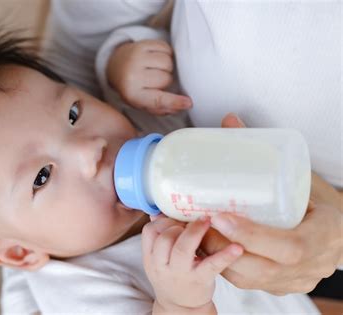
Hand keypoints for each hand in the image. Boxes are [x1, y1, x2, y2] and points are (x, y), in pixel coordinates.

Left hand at [107, 40, 191, 114]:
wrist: (118, 66)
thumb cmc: (135, 87)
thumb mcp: (143, 102)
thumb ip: (162, 108)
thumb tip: (184, 105)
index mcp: (132, 94)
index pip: (157, 100)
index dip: (174, 101)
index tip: (189, 103)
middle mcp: (132, 76)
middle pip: (167, 79)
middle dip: (167, 81)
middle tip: (158, 81)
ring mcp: (136, 58)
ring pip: (168, 62)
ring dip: (168, 67)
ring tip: (158, 69)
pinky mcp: (141, 44)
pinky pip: (166, 48)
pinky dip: (166, 53)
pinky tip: (157, 59)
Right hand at [142, 216, 242, 309]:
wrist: (182, 307)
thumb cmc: (172, 276)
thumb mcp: (159, 259)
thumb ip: (159, 237)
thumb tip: (160, 213)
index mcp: (151, 257)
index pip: (150, 232)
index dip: (163, 221)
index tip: (176, 219)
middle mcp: (162, 266)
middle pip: (164, 239)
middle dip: (178, 225)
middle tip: (191, 221)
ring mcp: (181, 274)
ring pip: (182, 250)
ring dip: (195, 232)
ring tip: (207, 221)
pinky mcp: (201, 280)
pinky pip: (211, 265)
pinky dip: (225, 255)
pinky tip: (236, 247)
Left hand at [200, 113, 342, 295]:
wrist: (341, 231)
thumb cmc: (321, 202)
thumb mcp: (302, 176)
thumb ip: (267, 153)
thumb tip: (230, 121)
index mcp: (324, 236)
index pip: (289, 246)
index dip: (251, 235)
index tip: (219, 216)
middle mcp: (311, 266)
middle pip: (263, 269)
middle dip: (223, 247)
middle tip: (198, 224)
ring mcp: (295, 280)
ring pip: (251, 280)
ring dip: (219, 258)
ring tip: (198, 233)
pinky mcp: (282, 286)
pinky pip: (250, 283)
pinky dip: (226, 266)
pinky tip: (210, 247)